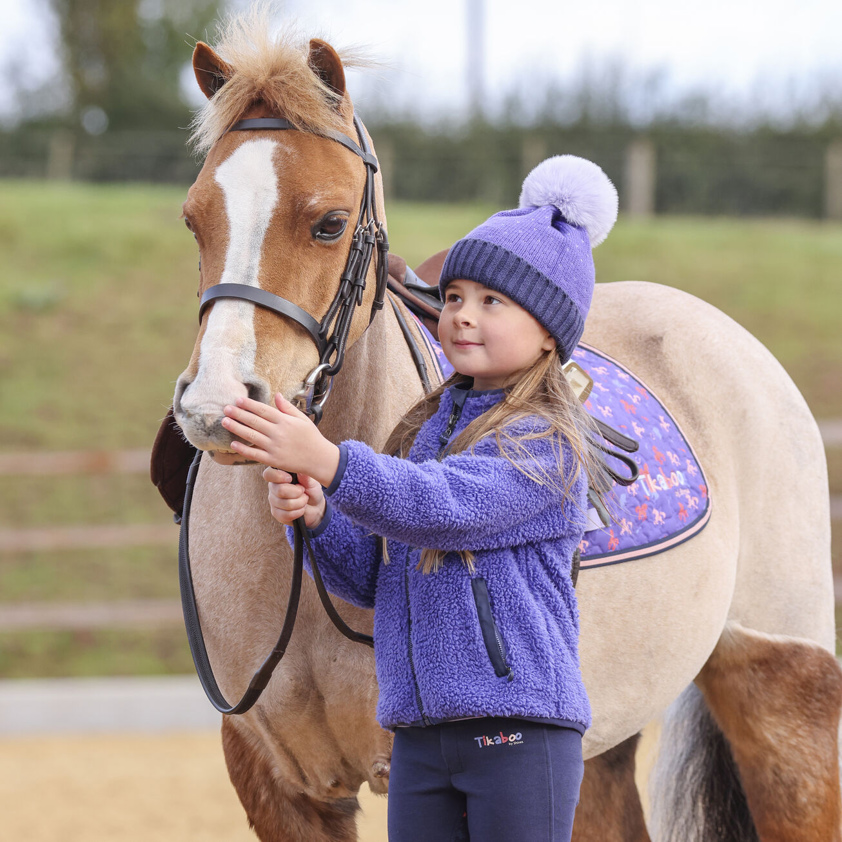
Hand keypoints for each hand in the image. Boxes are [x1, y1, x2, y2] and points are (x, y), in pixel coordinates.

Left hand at [221, 394, 339, 486]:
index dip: (250, 405)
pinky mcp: (273, 460)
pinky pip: (255, 454)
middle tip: (226, 408)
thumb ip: (288, 407)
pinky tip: (233, 443)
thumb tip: (277, 395)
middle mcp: (278, 433)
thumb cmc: (311, 437)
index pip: (263, 410)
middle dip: (239, 414)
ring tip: (225, 421)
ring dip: (237, 428)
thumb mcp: (302, 419)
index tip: (238, 400)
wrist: (318, 458)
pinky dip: (243, 449)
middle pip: (254, 421)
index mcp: (285, 421)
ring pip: (251, 436)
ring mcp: (274, 447)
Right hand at [263, 468, 325, 528]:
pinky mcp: (276, 514)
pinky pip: (286, 515)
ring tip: (304, 499)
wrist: (315, 507)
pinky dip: (298, 512)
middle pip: (280, 490)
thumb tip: (299, 470)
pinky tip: (301, 509)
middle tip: (303, 491)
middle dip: (297, 492)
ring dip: (300, 503)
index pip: (268, 474)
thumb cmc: (311, 490)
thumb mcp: (312, 481)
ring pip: (286, 504)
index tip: (290, 478)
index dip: (278, 476)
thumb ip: (305, 477)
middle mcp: (273, 487)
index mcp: (279, 475)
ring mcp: (273, 501)